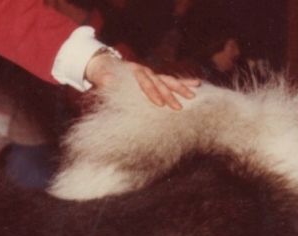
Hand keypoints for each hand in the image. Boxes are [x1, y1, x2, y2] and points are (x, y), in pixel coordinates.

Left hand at [84, 55, 198, 110]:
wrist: (106, 65)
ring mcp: (152, 74)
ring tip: (193, 96)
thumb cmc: (103, 74)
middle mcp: (145, 71)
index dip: (152, 92)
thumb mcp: (101, 76)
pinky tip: (196, 86)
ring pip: (168, 80)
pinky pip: (170, 81)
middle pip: (160, 83)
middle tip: (178, 108)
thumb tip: (108, 80)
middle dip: (170, 95)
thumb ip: (105, 79)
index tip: (159, 103)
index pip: (145, 83)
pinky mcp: (155, 78)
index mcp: (133, 71)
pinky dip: (183, 83)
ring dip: (181, 88)